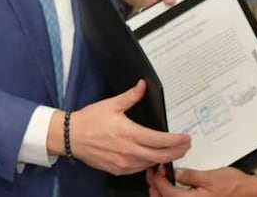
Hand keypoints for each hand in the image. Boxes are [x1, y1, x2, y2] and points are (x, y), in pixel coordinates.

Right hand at [56, 80, 190, 174]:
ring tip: (174, 151)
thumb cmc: (89, 120)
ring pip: (150, 164)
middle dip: (176, 152)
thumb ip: (131, 96)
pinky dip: (149, 164)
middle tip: (186, 146)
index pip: (159, 140)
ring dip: (164, 159)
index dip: (176, 140)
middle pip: (159, 156)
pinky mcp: (117, 170)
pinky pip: (138, 169)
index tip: (185, 137)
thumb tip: (143, 85)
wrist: (71, 137)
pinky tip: (154, 158)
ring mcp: (122, 163)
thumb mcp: (111, 104)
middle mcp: (128, 151)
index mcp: (129, 133)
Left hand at [148, 165, 256, 196]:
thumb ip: (191, 176)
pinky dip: (171, 194)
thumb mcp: (211, 177)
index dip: (159, 180)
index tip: (157, 168)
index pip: (167, 192)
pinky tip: (171, 185)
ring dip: (161, 192)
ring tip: (159, 179)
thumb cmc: (232, 186)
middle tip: (153, 174)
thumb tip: (175, 173)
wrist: (248, 192)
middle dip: (155, 187)